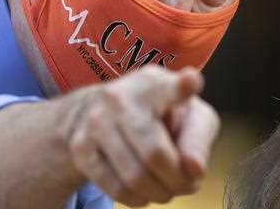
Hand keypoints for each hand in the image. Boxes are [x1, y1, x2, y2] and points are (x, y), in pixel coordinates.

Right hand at [63, 66, 219, 206]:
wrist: (103, 111)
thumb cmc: (160, 114)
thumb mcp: (189, 115)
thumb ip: (199, 139)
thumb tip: (193, 169)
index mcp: (154, 84)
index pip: (169, 86)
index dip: (182, 87)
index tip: (191, 81)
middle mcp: (120, 98)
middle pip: (155, 154)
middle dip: (178, 180)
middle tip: (187, 184)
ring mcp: (95, 122)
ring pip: (134, 178)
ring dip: (160, 193)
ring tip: (167, 187)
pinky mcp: (80, 148)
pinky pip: (116, 189)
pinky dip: (137, 198)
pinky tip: (145, 189)